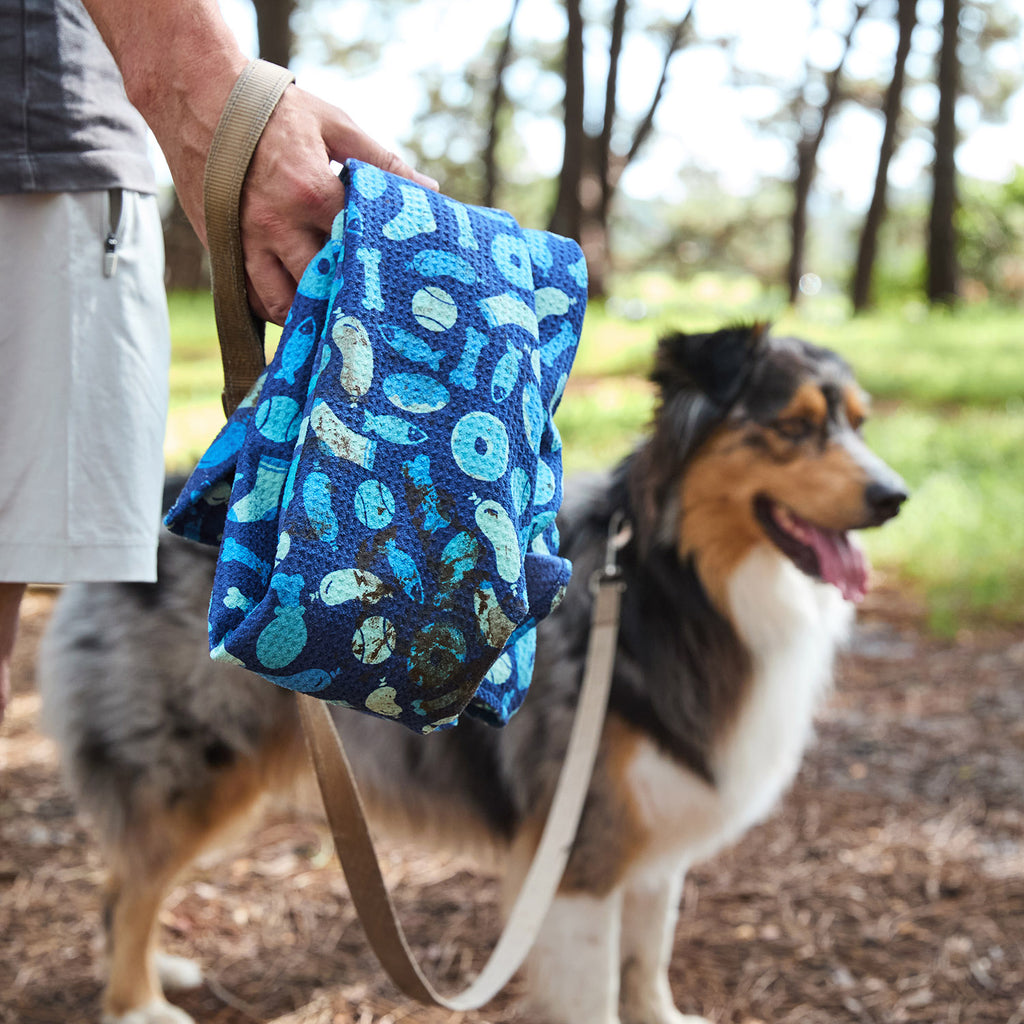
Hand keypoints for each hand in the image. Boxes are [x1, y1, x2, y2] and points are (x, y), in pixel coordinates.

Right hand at [238, 85, 436, 323]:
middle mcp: (276, 223)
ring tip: (330, 312)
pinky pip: (251, 296)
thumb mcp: (333, 125)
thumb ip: (380, 160)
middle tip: (366, 307)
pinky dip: (274, 307)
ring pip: (281, 302)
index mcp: (311, 191)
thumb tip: (429, 189)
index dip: (376, 263)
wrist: (194, 94)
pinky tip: (296, 304)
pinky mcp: (222, 248)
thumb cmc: (271, 109)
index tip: (394, 276)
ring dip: (308, 313)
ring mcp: (245, 240)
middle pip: (320, 284)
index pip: (355, 245)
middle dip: (343, 297)